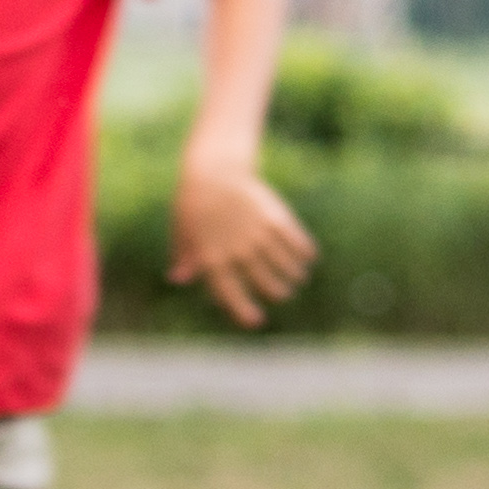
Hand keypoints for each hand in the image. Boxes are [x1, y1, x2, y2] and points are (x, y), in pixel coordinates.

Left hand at [168, 160, 315, 326]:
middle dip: (278, 292)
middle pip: (265, 283)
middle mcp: (237, 251)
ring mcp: (257, 235)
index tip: (256, 321)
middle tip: (283, 293)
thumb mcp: (183, 229)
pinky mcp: (274, 217)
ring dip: (294, 275)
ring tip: (297, 277)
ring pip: (284, 266)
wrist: (213, 168)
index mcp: (211, 258)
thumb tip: (178, 280)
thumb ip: (185, 257)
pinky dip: (306, 252)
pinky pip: (296, 242)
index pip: (230, 294)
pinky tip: (309, 257)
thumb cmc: (194, 201)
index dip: (244, 311)